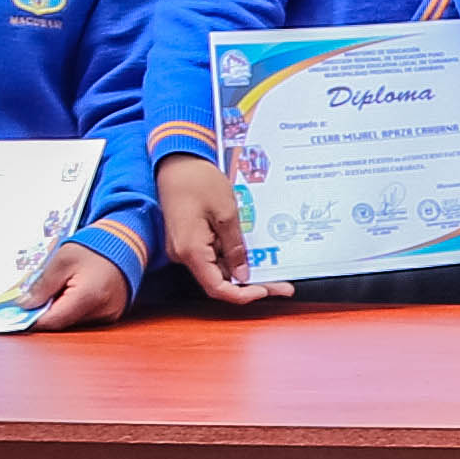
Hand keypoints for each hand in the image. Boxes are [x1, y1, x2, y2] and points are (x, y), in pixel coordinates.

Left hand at [16, 245, 130, 332]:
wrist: (126, 242)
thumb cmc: (96, 247)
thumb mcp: (61, 260)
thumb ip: (41, 286)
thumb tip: (24, 305)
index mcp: (88, 297)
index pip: (52, 321)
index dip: (31, 319)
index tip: (16, 313)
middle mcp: (102, 312)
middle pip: (62, 322)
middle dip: (46, 311)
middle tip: (36, 294)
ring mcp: (109, 315)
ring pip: (73, 321)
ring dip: (60, 309)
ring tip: (61, 286)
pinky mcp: (112, 314)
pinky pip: (85, 317)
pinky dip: (74, 307)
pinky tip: (74, 290)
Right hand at [157, 153, 283, 305]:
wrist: (176, 162)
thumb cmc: (198, 181)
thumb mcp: (227, 213)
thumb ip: (235, 247)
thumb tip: (242, 274)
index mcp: (191, 250)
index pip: (217, 288)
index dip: (243, 295)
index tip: (268, 290)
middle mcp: (184, 254)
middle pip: (220, 281)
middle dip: (252, 285)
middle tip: (283, 285)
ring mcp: (185, 248)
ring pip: (217, 270)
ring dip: (244, 272)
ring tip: (275, 269)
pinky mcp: (190, 240)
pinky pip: (213, 256)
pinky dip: (233, 258)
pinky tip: (254, 254)